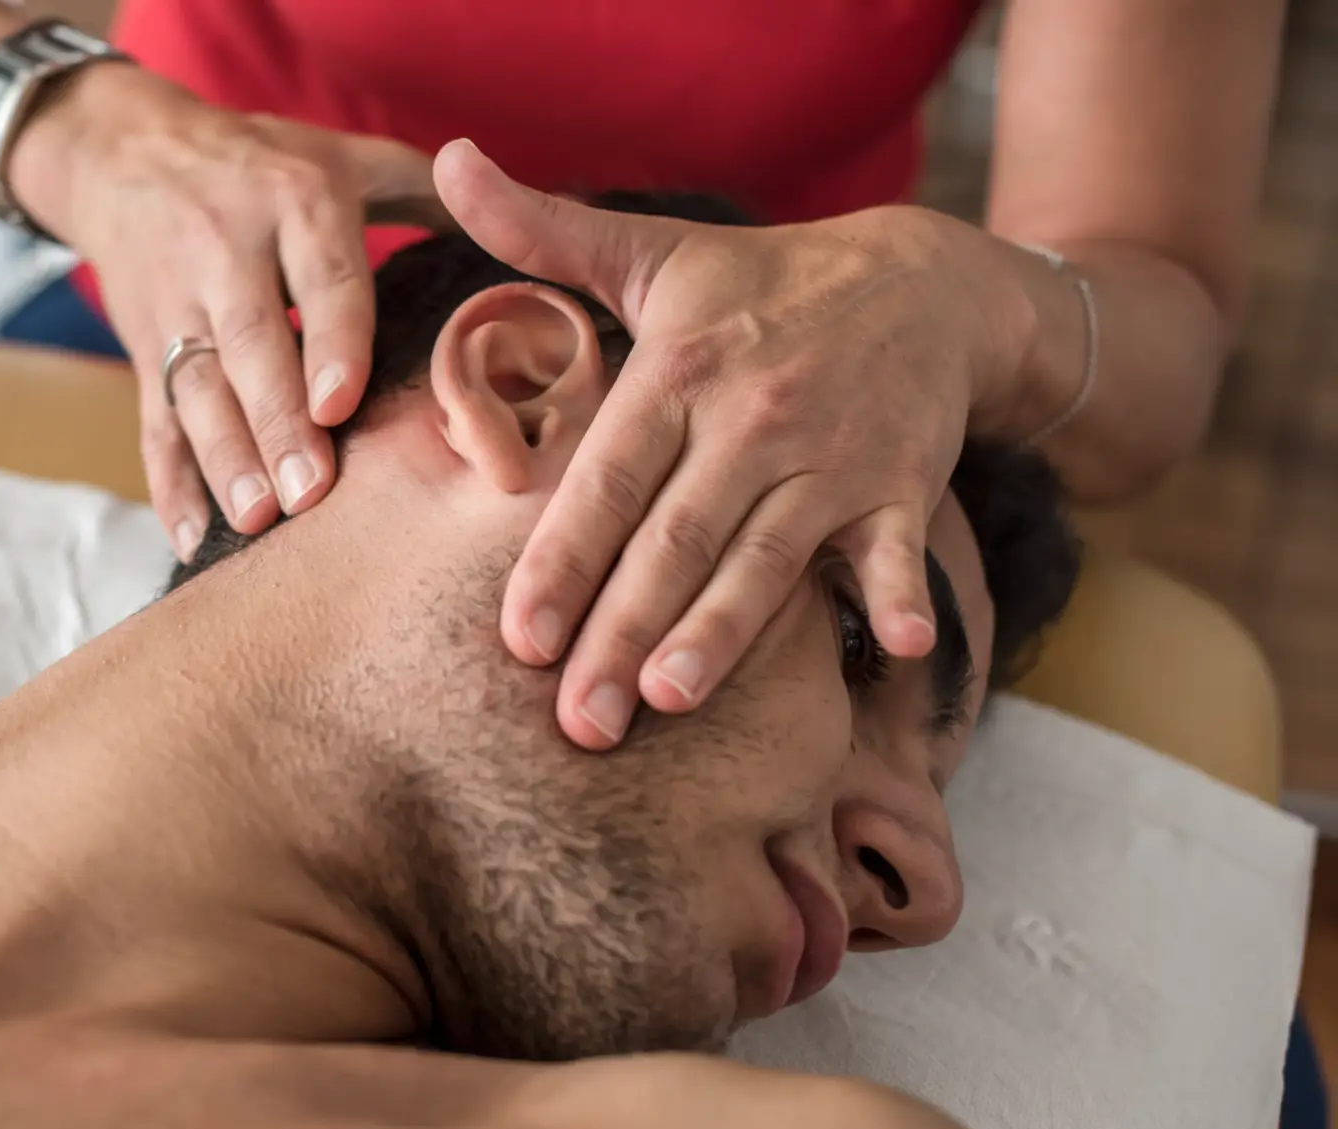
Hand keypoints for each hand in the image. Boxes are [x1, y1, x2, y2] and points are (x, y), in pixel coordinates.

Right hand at [13, 64, 449, 557]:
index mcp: (295, 203)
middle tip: (309, 494)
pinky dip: (168, 483)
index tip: (340, 406)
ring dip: (223, 458)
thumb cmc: (263, 164)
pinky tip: (189, 536)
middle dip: (277, 423)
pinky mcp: (143, 349)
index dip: (330, 341)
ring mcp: (176, 304)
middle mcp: (227, 250)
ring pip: (197, 388)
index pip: (320, 278)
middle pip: (251, 345)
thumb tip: (531, 235)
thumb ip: (427, 194)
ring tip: (254, 520)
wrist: (125, 150)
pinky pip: (152, 419)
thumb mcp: (343, 157)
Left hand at [433, 140, 1018, 749]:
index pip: (608, 479)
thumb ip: (544, 233)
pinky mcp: (901, 485)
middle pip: (674, 540)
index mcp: (680, 371)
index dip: (563, 559)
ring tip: (668, 699)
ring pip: (765, 558)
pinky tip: (898, 643)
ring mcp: (832, 456)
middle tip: (574, 723)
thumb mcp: (652, 251)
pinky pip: (900, 546)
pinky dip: (902, 590)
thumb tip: (447, 162)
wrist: (923, 280)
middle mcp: (752, 417)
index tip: (518, 640)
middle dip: (620, 631)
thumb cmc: (759, 285)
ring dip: (722, 632)